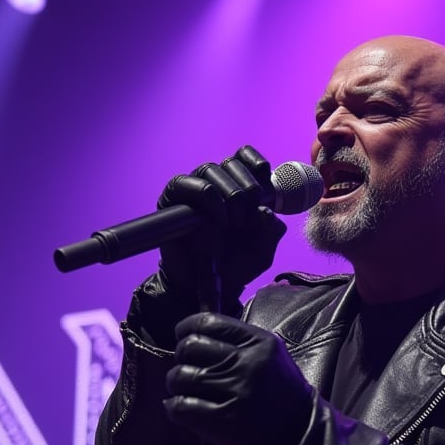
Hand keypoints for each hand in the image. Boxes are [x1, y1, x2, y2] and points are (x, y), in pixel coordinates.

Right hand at [157, 147, 286, 311]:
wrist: (206, 288)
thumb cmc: (234, 267)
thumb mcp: (262, 251)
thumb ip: (271, 231)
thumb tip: (265, 210)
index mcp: (241, 188)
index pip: (246, 156)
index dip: (258, 166)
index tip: (266, 191)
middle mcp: (217, 184)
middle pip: (233, 162)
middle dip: (247, 188)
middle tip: (248, 218)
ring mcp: (194, 189)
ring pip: (212, 169)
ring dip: (229, 194)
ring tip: (233, 224)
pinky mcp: (173, 198)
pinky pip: (187, 183)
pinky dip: (208, 197)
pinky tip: (218, 218)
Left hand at [163, 312, 313, 444]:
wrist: (298, 435)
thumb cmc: (278, 393)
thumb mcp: (269, 355)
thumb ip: (237, 340)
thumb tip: (192, 330)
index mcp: (260, 343)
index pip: (208, 322)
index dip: (186, 328)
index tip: (184, 337)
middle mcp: (249, 364)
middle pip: (189, 347)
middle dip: (181, 358)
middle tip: (187, 369)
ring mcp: (237, 393)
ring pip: (181, 377)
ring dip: (176, 384)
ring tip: (186, 391)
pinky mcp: (226, 421)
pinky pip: (181, 406)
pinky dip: (174, 407)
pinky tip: (182, 409)